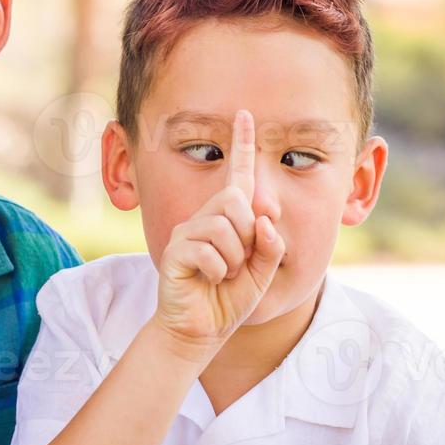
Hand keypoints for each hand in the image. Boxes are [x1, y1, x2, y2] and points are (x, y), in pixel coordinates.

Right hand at [152, 110, 285, 360]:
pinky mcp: (175, 252)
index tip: (245, 114)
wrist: (200, 331)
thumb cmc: (229, 299)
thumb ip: (270, 244)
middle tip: (240, 263)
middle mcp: (203, 217)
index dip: (242, 144)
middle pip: (236, 200)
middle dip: (249, 234)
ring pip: (225, 226)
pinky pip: (209, 251)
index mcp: (227, 217)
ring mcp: (186, 233)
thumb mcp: (263, 272)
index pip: (236, 175)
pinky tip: (209, 281)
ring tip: (225, 275)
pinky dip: (220, 271)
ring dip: (236, 258)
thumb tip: (265, 217)